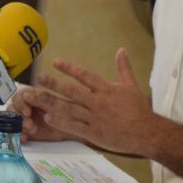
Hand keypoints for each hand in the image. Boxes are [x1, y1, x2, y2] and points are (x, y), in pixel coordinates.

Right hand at [8, 86, 71, 142]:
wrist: (72, 128)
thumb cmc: (64, 113)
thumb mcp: (54, 105)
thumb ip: (40, 100)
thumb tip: (26, 95)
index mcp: (31, 96)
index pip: (18, 97)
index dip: (20, 104)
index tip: (28, 112)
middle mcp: (24, 106)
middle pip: (12, 109)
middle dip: (19, 117)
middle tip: (30, 125)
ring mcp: (23, 119)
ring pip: (11, 120)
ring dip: (18, 126)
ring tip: (30, 131)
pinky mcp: (23, 130)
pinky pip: (14, 133)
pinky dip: (18, 135)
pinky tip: (25, 138)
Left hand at [26, 48, 161, 155]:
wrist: (147, 132)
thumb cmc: (139, 109)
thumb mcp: (132, 86)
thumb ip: (124, 68)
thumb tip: (122, 50)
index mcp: (107, 89)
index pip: (85, 75)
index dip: (69, 68)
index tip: (55, 62)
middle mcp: (98, 102)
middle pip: (72, 91)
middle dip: (54, 84)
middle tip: (39, 78)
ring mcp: (95, 118)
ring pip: (69, 108)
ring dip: (51, 102)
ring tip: (36, 97)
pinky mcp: (94, 133)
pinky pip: (74, 126)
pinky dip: (61, 122)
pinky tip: (48, 117)